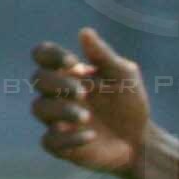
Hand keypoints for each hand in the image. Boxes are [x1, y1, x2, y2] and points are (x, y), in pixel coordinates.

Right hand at [32, 26, 152, 176]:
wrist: (141, 140)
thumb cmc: (129, 103)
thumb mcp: (124, 76)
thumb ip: (104, 56)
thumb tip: (84, 32)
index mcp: (69, 73)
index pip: (43, 55)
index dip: (51, 56)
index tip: (74, 64)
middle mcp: (57, 94)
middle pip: (38, 80)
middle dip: (58, 84)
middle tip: (84, 93)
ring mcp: (56, 119)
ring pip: (39, 108)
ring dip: (61, 110)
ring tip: (86, 116)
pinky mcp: (61, 146)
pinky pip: (49, 141)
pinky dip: (68, 138)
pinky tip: (91, 135)